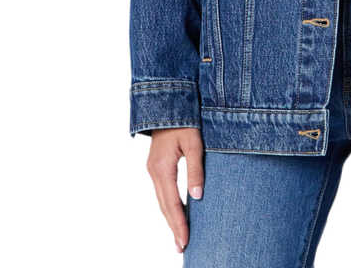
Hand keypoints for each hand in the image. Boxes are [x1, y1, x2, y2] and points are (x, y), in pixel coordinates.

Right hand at [146, 127, 203, 252]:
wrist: (167, 103)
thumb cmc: (184, 120)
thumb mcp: (194, 143)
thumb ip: (196, 169)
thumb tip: (197, 197)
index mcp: (162, 168)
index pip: (171, 203)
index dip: (179, 223)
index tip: (185, 241)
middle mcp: (154, 171)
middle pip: (164, 206)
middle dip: (173, 226)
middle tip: (182, 246)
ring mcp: (153, 169)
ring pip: (162, 200)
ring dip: (170, 218)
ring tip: (180, 235)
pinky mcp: (157, 165)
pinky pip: (162, 191)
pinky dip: (168, 205)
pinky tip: (176, 212)